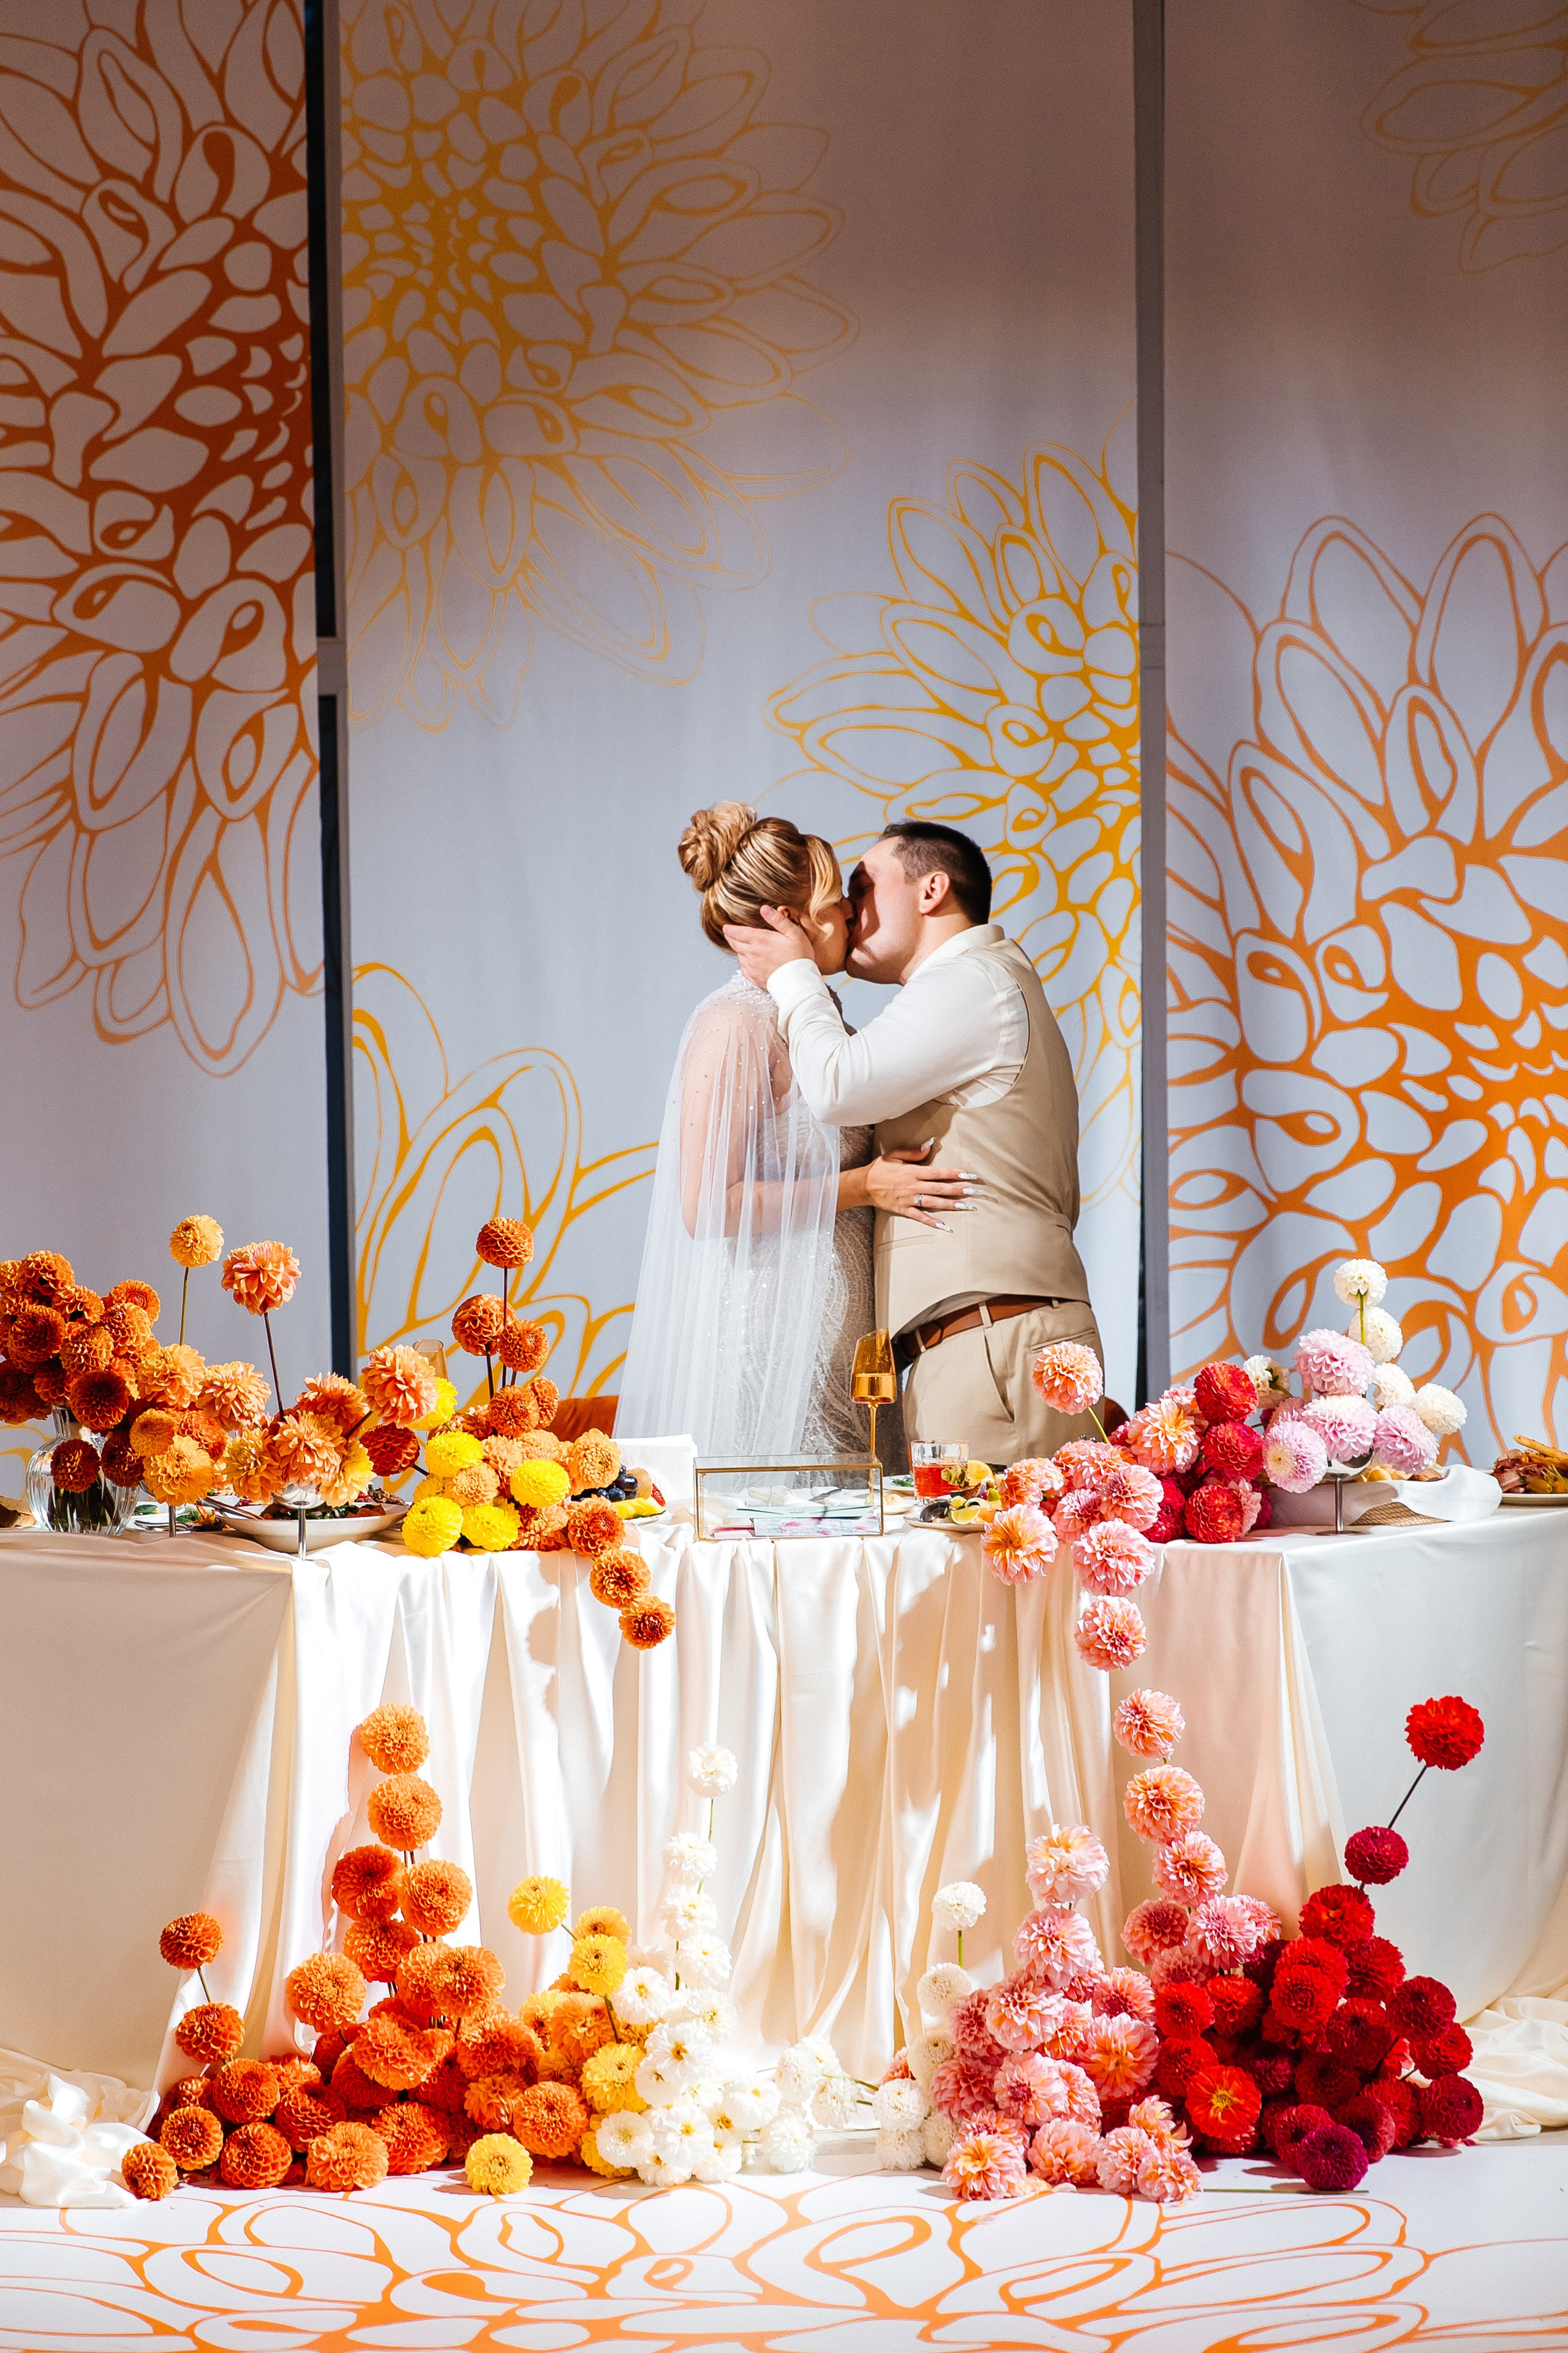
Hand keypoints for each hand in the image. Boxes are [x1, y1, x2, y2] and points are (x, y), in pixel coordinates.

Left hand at [723, 905, 813, 984]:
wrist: (799, 983)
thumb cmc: (799, 957)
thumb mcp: (794, 933)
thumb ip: (778, 920)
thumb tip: (764, 909)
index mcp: (761, 940)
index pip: (738, 933)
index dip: (729, 929)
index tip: (725, 927)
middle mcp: (753, 953)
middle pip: (734, 944)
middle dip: (730, 937)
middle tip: (728, 933)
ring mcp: (752, 967)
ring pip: (739, 956)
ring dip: (738, 950)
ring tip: (741, 946)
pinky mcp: (755, 978)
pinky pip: (744, 968)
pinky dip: (744, 962)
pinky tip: (750, 961)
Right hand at [864, 1143, 978, 1228]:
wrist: (863, 1185)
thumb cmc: (880, 1168)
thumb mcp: (895, 1155)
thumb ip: (914, 1152)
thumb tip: (930, 1145)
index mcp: (912, 1171)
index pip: (938, 1172)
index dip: (954, 1173)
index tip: (968, 1174)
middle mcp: (913, 1186)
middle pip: (939, 1188)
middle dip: (958, 1190)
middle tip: (974, 1192)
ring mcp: (909, 1199)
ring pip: (933, 1203)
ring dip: (950, 1205)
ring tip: (965, 1206)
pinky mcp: (903, 1210)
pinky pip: (919, 1217)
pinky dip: (931, 1222)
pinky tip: (944, 1226)